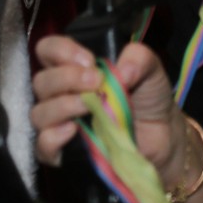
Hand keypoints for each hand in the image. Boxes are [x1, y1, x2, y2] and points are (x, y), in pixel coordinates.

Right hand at [31, 37, 181, 176]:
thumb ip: (139, 58)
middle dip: (67, 78)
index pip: (48, 50)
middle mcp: (61, 94)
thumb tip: (123, 70)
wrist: (162, 138)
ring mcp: (60, 124)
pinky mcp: (64, 152)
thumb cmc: (148, 98)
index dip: (61, 50)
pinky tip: (73, 131)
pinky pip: (43, 145)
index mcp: (74, 68)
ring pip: (39, 113)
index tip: (89, 60)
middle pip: (41, 81)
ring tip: (90, 107)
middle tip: (96, 81)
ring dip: (62, 106)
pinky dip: (54, 137)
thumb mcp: (150, 70)